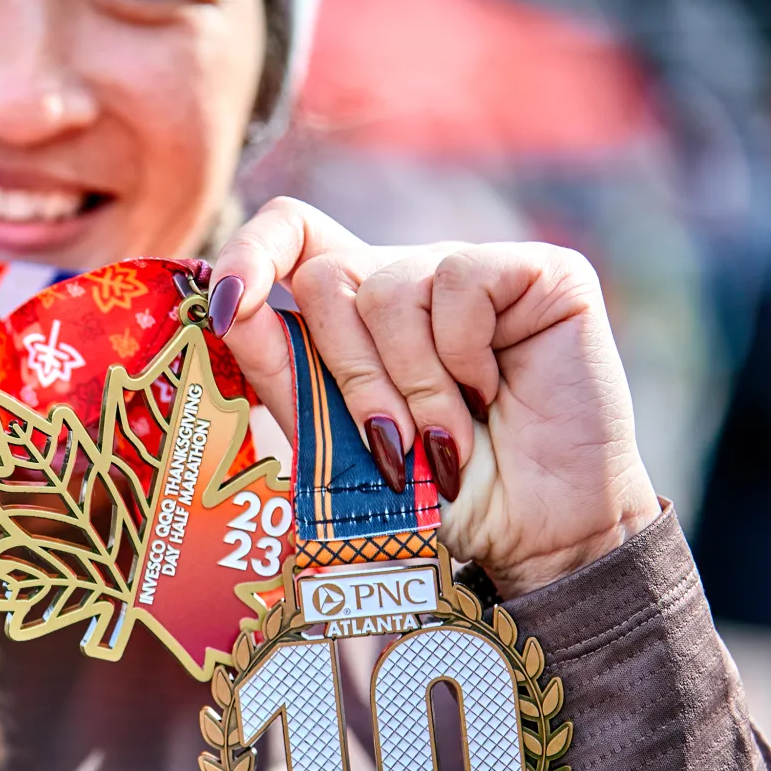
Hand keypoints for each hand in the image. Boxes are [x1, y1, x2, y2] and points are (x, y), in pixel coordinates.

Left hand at [208, 198, 661, 598]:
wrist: (532, 537)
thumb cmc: (432, 495)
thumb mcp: (337, 440)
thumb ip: (284, 373)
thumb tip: (230, 308)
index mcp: (356, 311)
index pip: (292, 233)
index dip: (252, 253)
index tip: (231, 305)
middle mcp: (410, 277)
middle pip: (327, 274)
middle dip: (348, 374)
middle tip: (391, 440)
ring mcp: (474, 269)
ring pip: (389, 287)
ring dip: (412, 383)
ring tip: (446, 437)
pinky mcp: (540, 272)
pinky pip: (461, 283)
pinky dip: (464, 355)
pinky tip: (492, 392)